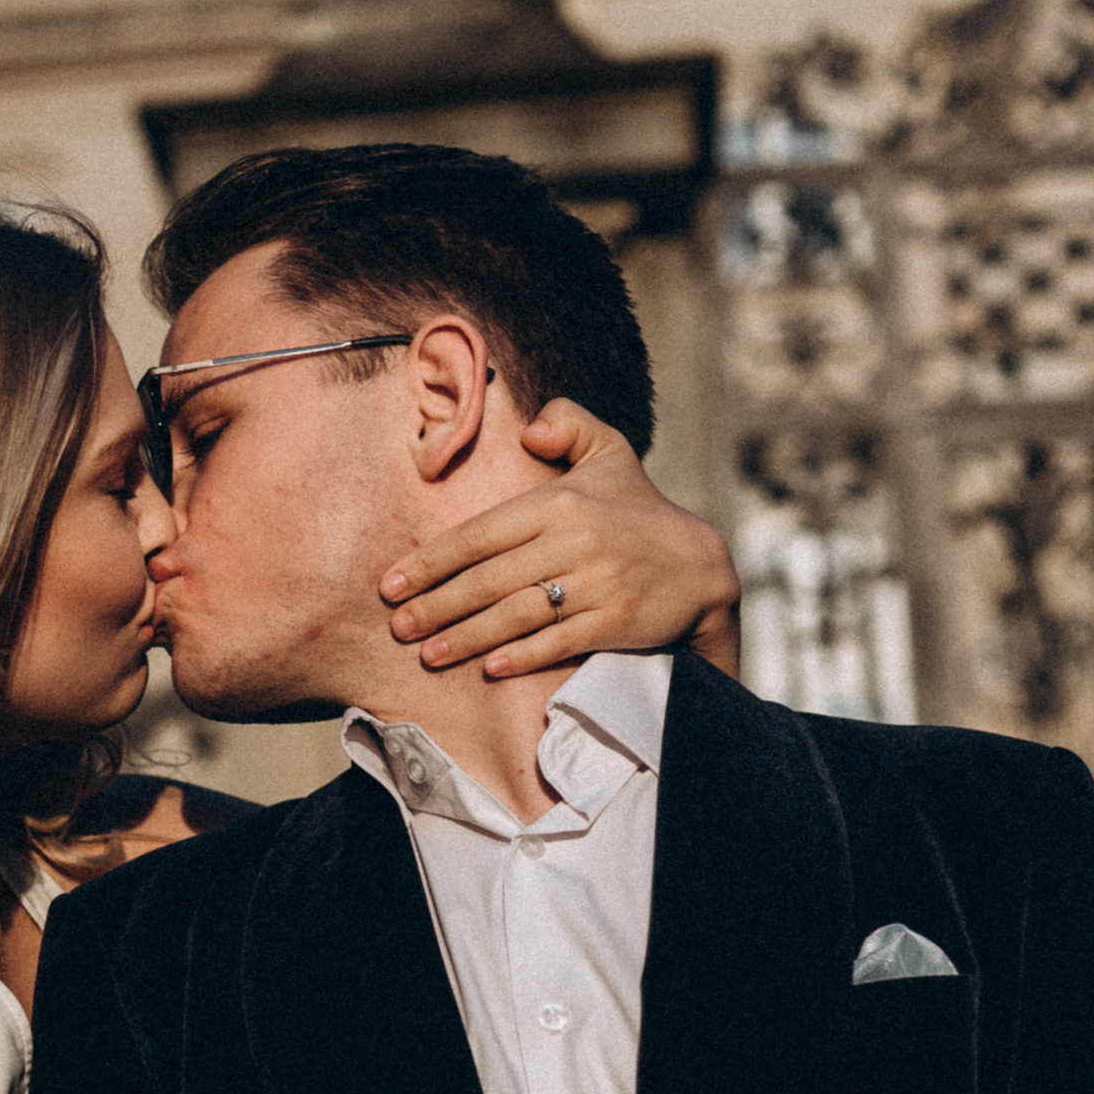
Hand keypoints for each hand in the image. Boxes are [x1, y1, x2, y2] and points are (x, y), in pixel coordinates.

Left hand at [379, 403, 740, 682]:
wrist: (702, 566)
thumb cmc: (640, 512)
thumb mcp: (611, 453)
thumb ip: (568, 424)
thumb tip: (528, 429)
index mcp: (561, 502)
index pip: (480, 534)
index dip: (432, 561)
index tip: (392, 584)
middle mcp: (575, 541)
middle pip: (489, 579)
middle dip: (437, 605)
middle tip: (397, 627)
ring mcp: (597, 584)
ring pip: (517, 613)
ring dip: (467, 637)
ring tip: (428, 654)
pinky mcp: (616, 622)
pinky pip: (559, 641)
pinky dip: (523, 656)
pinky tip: (488, 669)